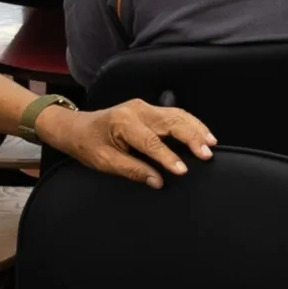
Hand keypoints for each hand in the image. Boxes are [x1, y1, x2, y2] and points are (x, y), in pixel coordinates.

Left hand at [37, 98, 217, 187]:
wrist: (76, 127)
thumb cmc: (87, 145)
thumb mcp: (105, 162)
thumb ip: (132, 170)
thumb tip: (157, 181)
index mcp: (123, 122)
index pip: (151, 142)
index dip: (168, 157)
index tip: (182, 170)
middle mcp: (137, 110)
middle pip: (171, 122)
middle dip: (191, 138)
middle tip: (206, 153)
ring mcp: (145, 107)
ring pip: (177, 115)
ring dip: (196, 129)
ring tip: (211, 143)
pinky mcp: (150, 109)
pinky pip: (176, 114)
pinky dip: (191, 123)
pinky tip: (203, 133)